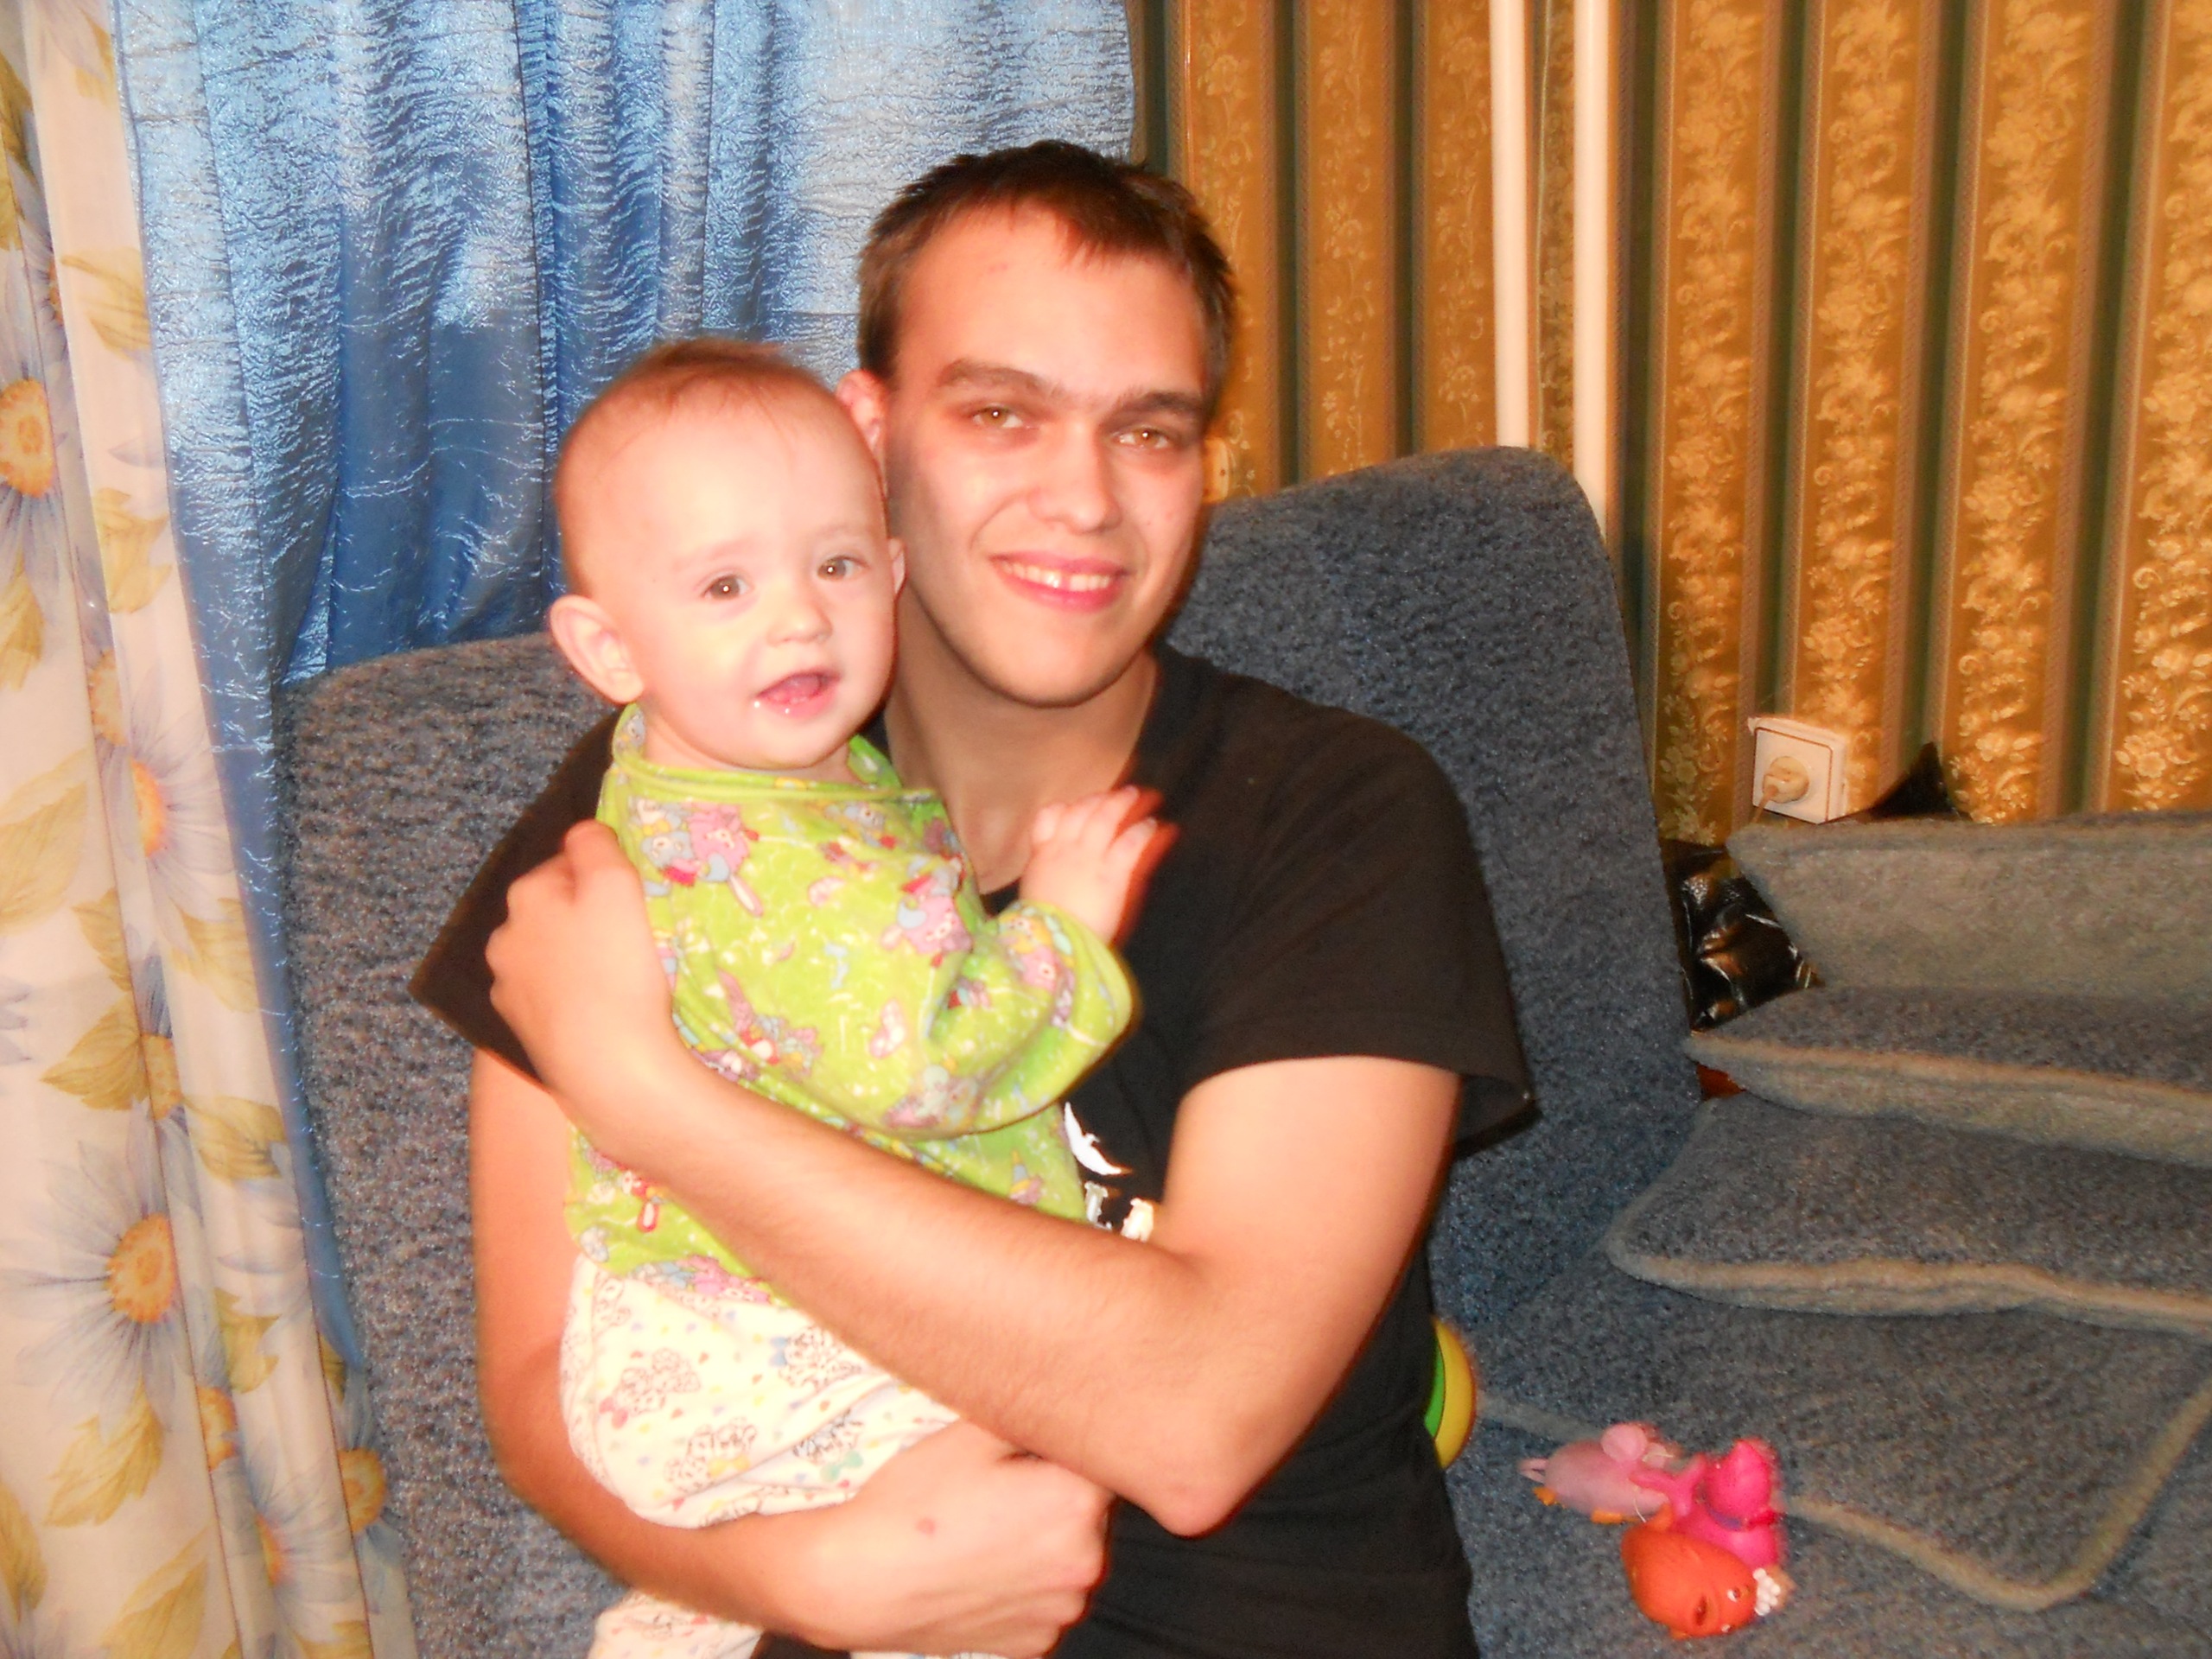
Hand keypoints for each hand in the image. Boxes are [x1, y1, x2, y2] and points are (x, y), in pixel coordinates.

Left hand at [485, 822, 689, 1154]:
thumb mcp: (616, 885)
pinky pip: (550, 995)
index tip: (634, 898)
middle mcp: (504, 936)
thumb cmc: (617, 969)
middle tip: (630, 936)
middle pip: (553, 909)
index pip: (566, 862)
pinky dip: (570, 994)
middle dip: (584, 915)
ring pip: (548, 953)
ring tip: (616, 977)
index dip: (604, 875)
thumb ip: (595, 845)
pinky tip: (598, 1008)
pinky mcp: (522, 1029)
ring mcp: (508, 986)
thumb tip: (583, 832)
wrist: (609, 1068)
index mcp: (526, 894)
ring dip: (575, 956)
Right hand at [775, 1422, 1109, 1655]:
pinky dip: (1025, 1585)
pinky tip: (983, 1567)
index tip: (1032, 1451)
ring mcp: (1062, 1610)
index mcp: (1079, 1502)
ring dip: (1044, 1542)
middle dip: (1056, 1495)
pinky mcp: (1037, 1644)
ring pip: (1069, 1556)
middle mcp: (1086, 1562)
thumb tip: (1064, 1399)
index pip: (1099, 1459)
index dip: (1063, 1449)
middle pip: (1089, 1511)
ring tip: (985, 1530)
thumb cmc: (914, 1502)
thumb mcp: (973, 1432)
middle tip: (999, 1489)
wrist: (861, 1581)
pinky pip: (1045, 1599)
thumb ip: (1034, 1413)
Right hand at [1021, 787, 1161, 941]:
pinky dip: (1143, 831)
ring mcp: (1088, 859)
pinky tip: (1152, 826)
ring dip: (1124, 804)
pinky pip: (1129, 843)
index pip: (1050, 815)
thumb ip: (1045, 870)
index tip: (1084, 803)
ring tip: (1140, 796)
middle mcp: (1065, 850)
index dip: (1070, 806)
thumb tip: (1049, 862)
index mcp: (1043, 855)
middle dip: (1102, 799)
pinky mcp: (1111, 874)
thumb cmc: (1043, 927)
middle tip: (1119, 795)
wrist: (1051, 944)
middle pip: (1081, 810)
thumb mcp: (1036, 892)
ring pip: (1106, 818)